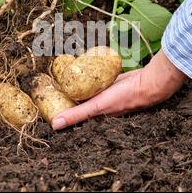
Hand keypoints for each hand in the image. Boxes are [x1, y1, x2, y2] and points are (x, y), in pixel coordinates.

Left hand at [51, 50, 186, 129]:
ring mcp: (105, 93)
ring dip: (77, 83)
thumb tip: (54, 125)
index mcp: (94, 114)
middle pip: (77, 99)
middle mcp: (98, 105)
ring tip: (61, 74)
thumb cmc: (123, 98)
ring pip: (86, 89)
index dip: (58, 106)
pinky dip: (89, 75)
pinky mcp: (111, 82)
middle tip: (49, 82)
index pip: (71, 112)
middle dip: (65, 92)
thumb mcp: (97, 106)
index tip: (44, 97)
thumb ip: (77, 115)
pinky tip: (82, 67)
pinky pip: (96, 79)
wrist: (147, 83)